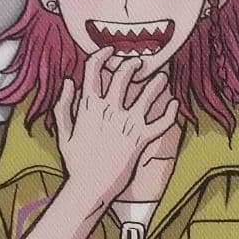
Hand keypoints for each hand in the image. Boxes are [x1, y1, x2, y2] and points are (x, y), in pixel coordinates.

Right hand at [53, 48, 178, 203]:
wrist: (90, 187)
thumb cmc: (76, 162)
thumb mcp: (63, 132)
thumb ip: (64, 105)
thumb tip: (68, 82)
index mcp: (88, 106)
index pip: (93, 69)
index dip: (102, 54)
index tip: (110, 50)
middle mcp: (110, 110)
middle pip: (123, 75)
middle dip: (133, 63)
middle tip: (140, 62)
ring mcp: (127, 124)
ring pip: (148, 93)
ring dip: (157, 82)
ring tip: (162, 77)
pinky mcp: (141, 139)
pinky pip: (161, 122)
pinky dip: (170, 112)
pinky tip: (175, 103)